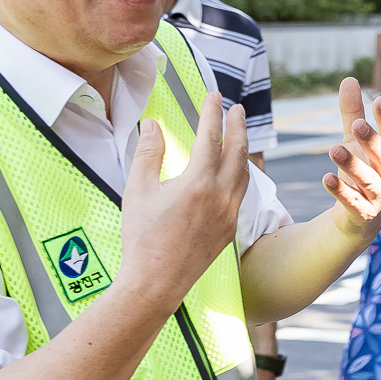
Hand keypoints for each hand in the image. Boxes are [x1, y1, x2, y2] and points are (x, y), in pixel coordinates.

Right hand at [119, 92, 248, 304]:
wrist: (155, 283)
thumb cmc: (141, 239)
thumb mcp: (137, 191)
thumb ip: (147, 154)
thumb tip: (152, 126)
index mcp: (198, 183)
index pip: (210, 137)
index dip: (213, 113)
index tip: (214, 96)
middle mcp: (220, 197)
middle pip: (237, 152)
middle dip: (237, 126)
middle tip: (236, 109)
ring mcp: (229, 215)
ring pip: (243, 174)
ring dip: (242, 150)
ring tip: (237, 134)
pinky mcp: (229, 230)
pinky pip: (240, 194)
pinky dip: (239, 176)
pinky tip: (233, 172)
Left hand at [320, 78, 380, 237]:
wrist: (362, 219)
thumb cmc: (363, 170)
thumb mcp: (356, 141)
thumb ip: (353, 112)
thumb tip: (349, 79)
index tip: (379, 100)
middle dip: (372, 141)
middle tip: (357, 124)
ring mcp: (378, 196)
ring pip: (368, 180)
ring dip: (352, 165)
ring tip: (333, 149)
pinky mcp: (363, 214)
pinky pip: (353, 203)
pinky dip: (341, 192)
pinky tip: (326, 179)